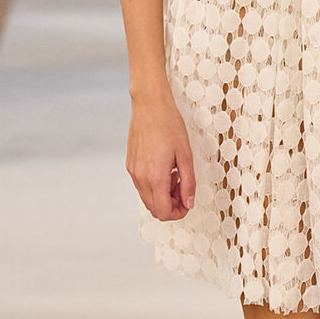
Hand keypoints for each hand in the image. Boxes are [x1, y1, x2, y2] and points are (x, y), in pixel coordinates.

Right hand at [126, 92, 195, 220]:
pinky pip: (142, 186)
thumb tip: (189, 202)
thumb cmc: (168, 124)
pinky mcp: (130, 165)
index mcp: (155, 177)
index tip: (187, 203)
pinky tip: (165, 169)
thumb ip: (188, 183)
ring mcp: (133, 172)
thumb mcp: (186, 155)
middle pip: (154, 209)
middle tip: (183, 189)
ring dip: (163, 195)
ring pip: (147, 198)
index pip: (164, 212)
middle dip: (172, 205)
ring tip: (175, 175)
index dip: (179, 213)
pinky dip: (154, 185)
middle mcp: (141, 177)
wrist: (150, 106)